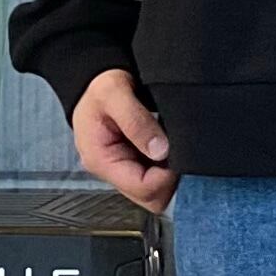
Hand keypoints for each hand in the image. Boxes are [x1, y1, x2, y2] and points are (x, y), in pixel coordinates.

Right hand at [72, 69, 178, 213]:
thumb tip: (160, 150)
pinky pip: (155, 176)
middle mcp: (111, 169)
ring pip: (154, 191)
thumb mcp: (114, 94)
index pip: (142, 188)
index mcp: (101, 159)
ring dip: (170, 174)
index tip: (179, 154)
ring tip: (177, 147)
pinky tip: (172, 147)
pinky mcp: (133, 161)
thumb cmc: (98, 86)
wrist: (93, 78)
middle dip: (170, 181)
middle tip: (182, 153)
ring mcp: (123, 167)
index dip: (166, 177)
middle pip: (150, 197)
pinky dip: (167, 166)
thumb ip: (136, 121)